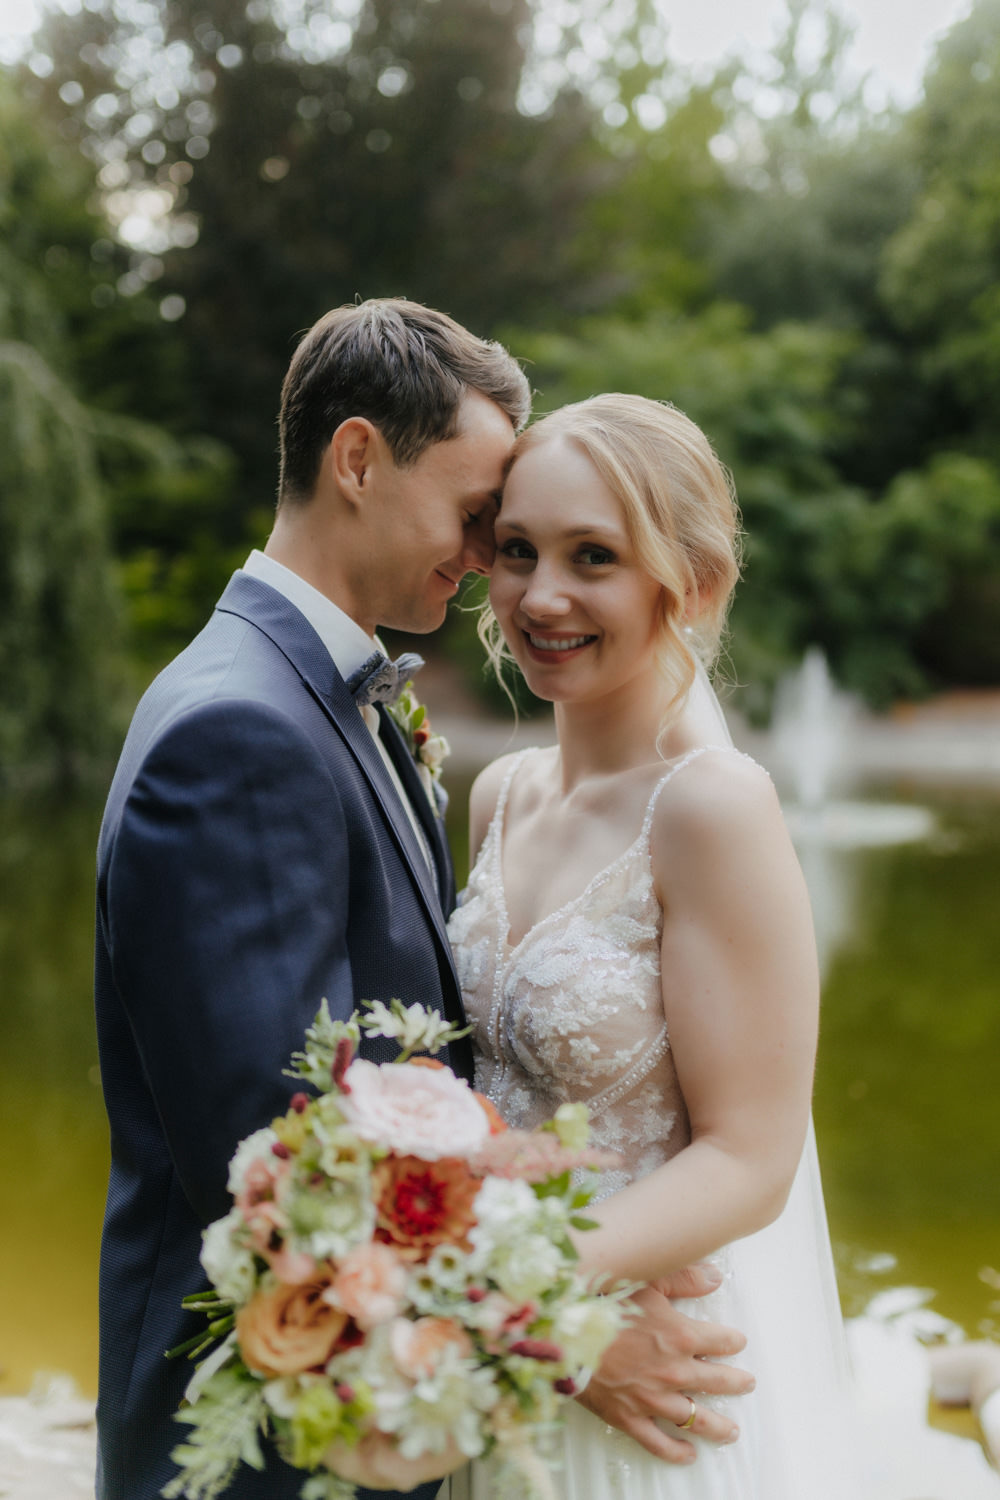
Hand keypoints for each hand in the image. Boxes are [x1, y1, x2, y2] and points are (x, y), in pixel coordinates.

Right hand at [575, 1266, 753, 1463]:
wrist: (562, 1333)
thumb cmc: (600, 1301)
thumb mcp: (646, 1278)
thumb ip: (684, 1277)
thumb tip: (715, 1277)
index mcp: (680, 1335)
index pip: (720, 1341)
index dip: (731, 1341)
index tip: (736, 1342)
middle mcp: (673, 1371)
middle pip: (717, 1382)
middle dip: (735, 1383)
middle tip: (746, 1384)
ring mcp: (653, 1399)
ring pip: (696, 1419)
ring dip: (717, 1426)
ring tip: (731, 1430)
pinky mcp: (629, 1417)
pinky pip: (659, 1443)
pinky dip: (676, 1451)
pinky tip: (688, 1454)